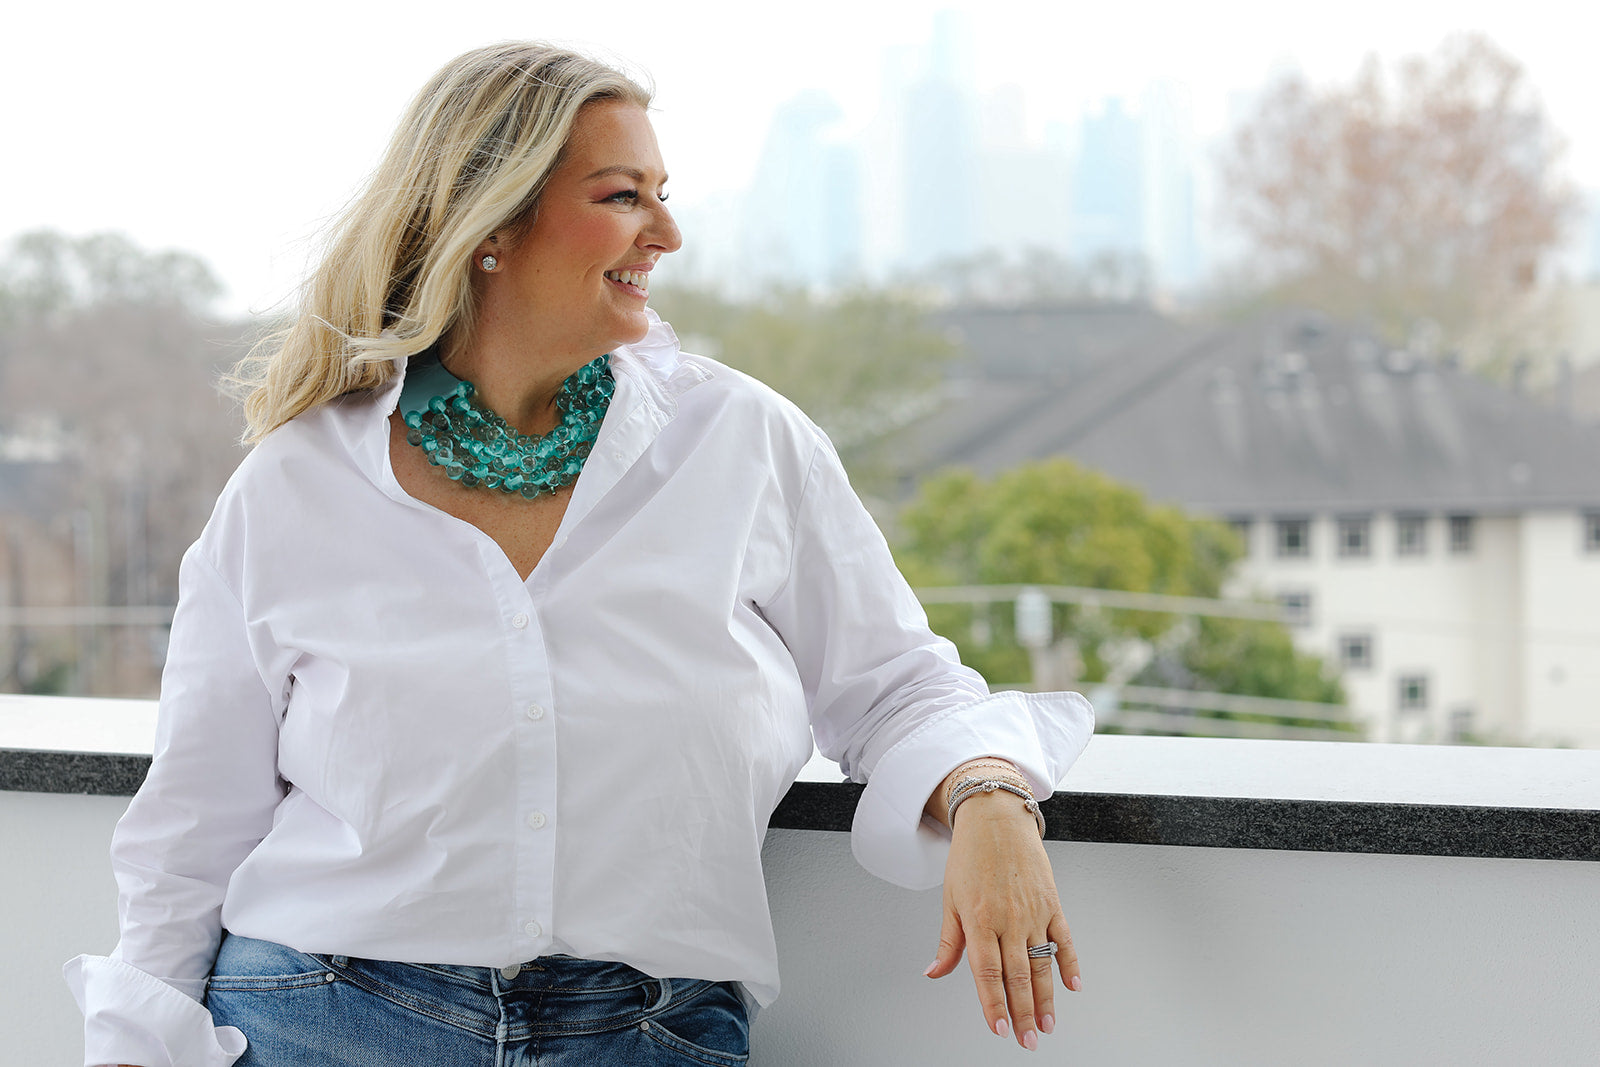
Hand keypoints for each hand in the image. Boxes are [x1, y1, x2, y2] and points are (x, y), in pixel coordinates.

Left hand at [924, 784, 1080, 1050]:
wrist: (996, 818)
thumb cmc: (970, 856)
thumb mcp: (950, 898)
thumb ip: (949, 941)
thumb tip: (935, 972)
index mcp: (979, 920)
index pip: (987, 974)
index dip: (993, 1005)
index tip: (1000, 1030)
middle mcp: (1008, 919)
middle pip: (1017, 976)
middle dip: (1023, 1013)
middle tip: (1028, 1040)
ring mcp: (1033, 912)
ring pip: (1042, 964)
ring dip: (1046, 998)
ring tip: (1048, 1024)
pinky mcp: (1052, 902)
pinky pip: (1064, 938)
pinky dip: (1070, 963)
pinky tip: (1072, 986)